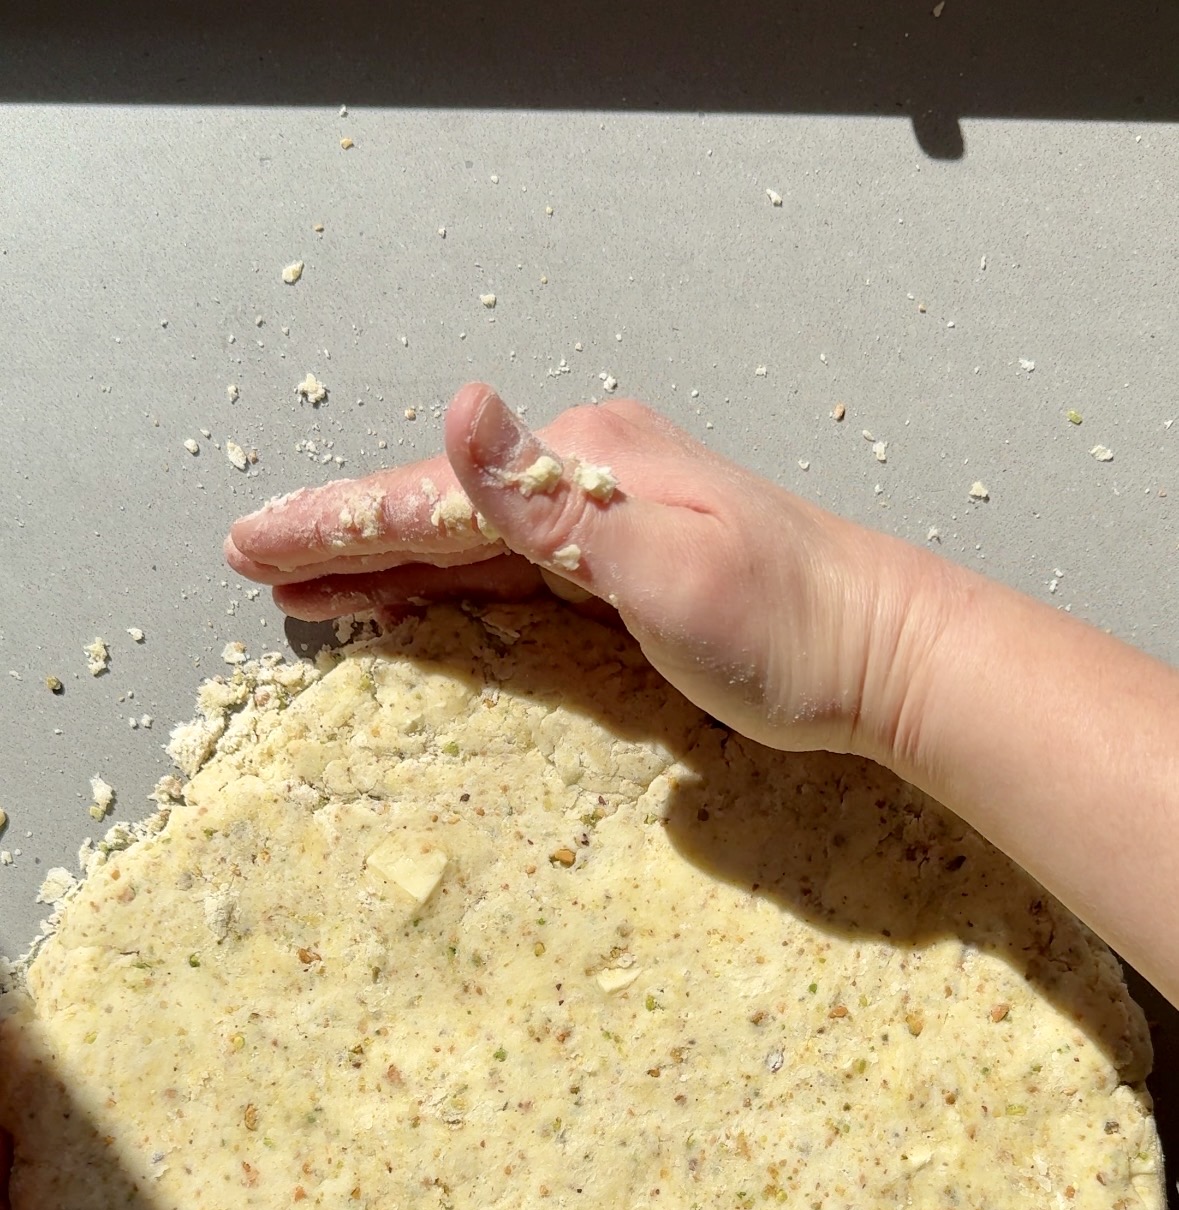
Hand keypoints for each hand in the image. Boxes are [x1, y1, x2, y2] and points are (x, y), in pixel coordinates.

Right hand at [225, 382, 938, 761]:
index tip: (257, 546)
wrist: (885, 653)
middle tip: (252, 561)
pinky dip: (446, 587)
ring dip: (382, 564)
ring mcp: (604, 527)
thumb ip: (553, 500)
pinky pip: (506, 577)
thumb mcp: (665, 561)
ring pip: (465, 545)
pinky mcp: (622, 576)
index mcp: (586, 466)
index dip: (340, 525)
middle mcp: (587, 480)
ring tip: (305, 587)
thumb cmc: (787, 622)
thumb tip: (463, 408)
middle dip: (340, 537)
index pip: (433, 498)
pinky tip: (414, 601)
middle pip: (436, 511)